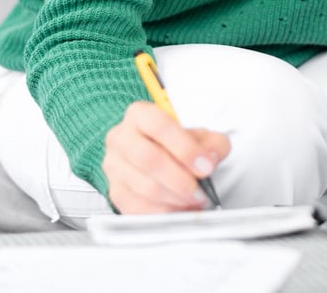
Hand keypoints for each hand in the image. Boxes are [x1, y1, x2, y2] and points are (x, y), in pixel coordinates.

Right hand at [101, 101, 230, 213]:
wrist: (155, 156)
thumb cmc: (174, 145)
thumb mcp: (199, 136)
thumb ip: (212, 143)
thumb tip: (211, 156)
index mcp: (140, 115)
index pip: (159, 126)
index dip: (184, 148)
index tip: (205, 166)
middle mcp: (121, 137)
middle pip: (148, 158)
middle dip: (180, 179)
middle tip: (200, 190)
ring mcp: (114, 165)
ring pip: (143, 186)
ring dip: (174, 198)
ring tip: (193, 200)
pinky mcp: (115, 190)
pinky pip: (136, 207)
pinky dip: (162, 212)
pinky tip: (178, 209)